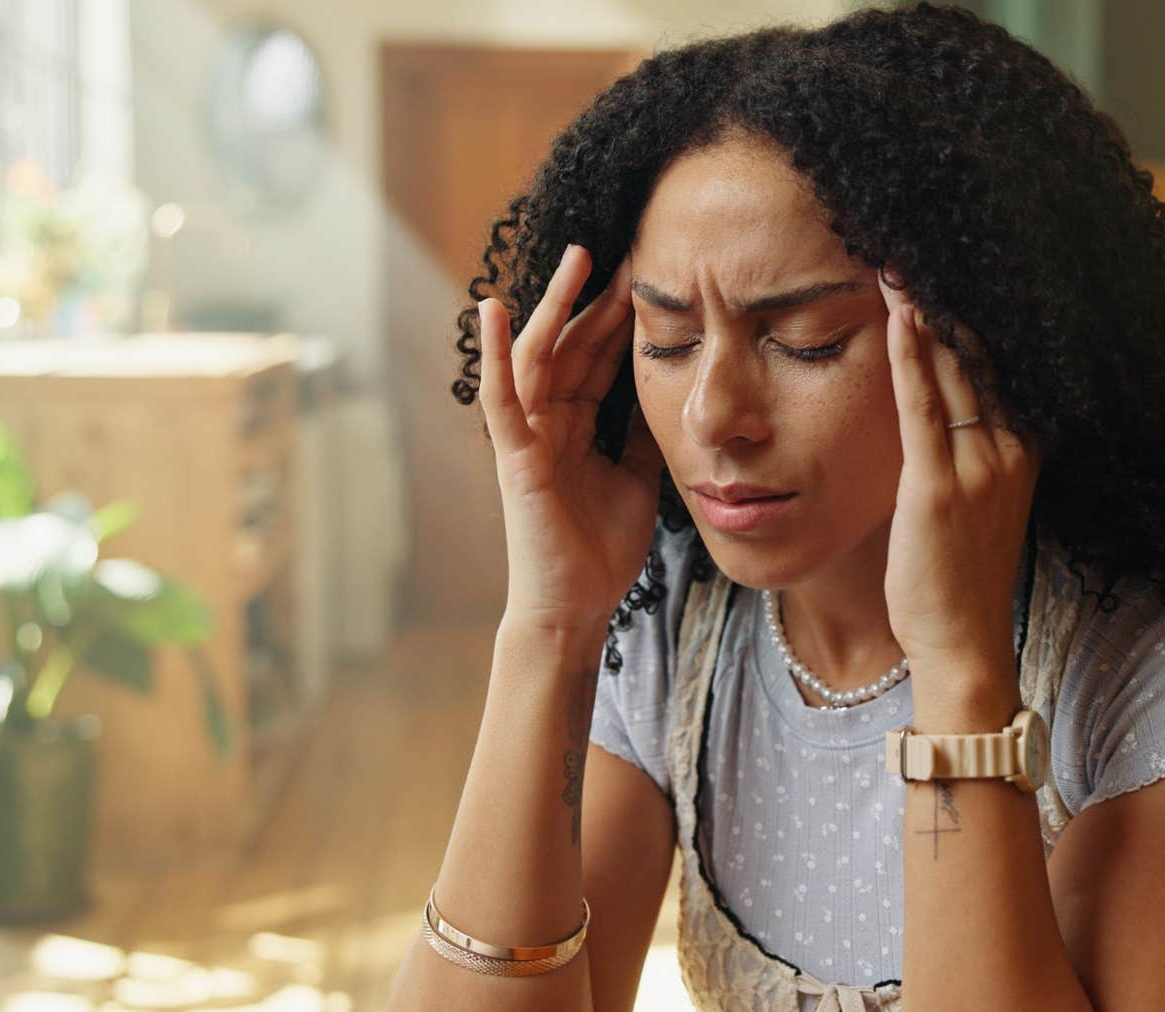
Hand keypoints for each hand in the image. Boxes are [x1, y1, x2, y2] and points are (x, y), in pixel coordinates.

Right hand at [477, 244, 663, 634]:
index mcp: (576, 428)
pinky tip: (494, 307)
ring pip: (539, 357)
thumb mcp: (638, 479)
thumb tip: (670, 395)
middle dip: (598, 300)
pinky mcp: (516, 456)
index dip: (622, 320)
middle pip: (573, 347)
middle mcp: (548, 423)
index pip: (598, 360)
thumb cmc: (601, 550)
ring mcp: (528, 437)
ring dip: (556, 306)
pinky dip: (496, 352)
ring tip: (578, 258)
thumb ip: (642, 436)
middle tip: (629, 252)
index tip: (652, 279)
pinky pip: (501, 397)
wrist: (578, 606)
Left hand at [878, 273, 1041, 688]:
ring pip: (954, 371)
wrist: (963, 644)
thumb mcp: (979, 502)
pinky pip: (924, 407)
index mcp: (1024, 450)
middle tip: (919, 242)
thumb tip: (941, 396)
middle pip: (979, 357)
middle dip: (948, 300)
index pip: (1000, 365)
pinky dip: (912, 355)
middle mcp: (1011, 450)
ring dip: (926, 312)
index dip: (975, 314)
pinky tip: (900, 313)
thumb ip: (970, 449)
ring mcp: (979, 467)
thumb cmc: (959, 578)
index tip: (947, 263)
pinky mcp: (939, 487)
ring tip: (900, 259)